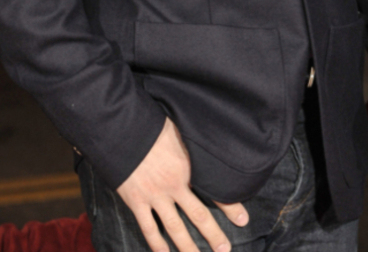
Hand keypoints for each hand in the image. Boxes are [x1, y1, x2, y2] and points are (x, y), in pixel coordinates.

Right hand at [116, 117, 248, 251]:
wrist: (123, 129)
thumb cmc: (153, 124)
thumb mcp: (181, 129)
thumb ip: (194, 143)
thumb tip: (210, 139)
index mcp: (189, 167)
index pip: (215, 190)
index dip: (231, 206)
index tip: (244, 219)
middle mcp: (175, 185)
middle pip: (198, 215)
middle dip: (213, 235)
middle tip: (225, 249)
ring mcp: (155, 196)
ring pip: (175, 228)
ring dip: (187, 246)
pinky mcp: (136, 201)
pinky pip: (148, 227)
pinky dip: (156, 243)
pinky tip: (164, 253)